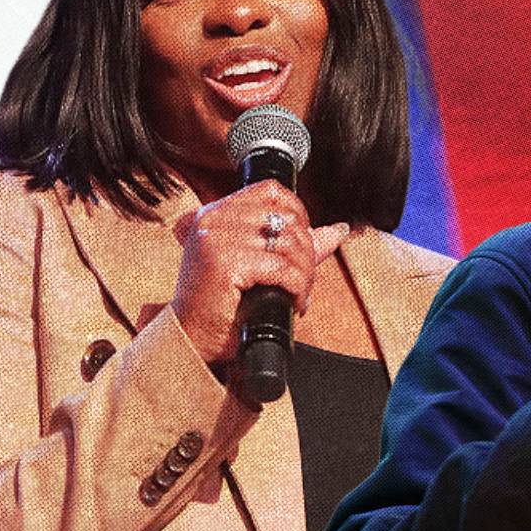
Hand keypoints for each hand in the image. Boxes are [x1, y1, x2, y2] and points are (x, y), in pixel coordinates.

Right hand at [170, 181, 347, 365]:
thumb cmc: (221, 306)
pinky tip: (292, 303)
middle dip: (306, 252)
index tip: (302, 245)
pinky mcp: (224, 263)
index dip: (298, 214)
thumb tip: (338, 230)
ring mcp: (216, 238)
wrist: (191, 339)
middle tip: (302, 280)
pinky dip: (297, 287)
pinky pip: (282, 268)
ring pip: (288, 243)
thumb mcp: (257, 266)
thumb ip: (294, 245)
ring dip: (304, 273)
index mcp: (214, 213)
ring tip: (298, 294)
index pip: (271, 191)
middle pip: (286, 218)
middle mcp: (212, 219)